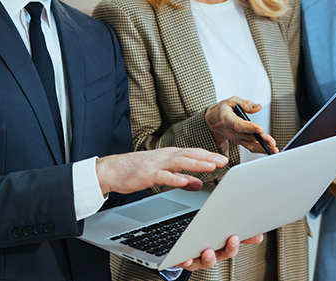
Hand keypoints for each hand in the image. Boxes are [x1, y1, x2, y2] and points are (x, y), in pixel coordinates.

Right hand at [95, 148, 227, 194]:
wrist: (111, 170)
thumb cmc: (136, 170)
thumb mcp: (162, 174)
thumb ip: (181, 177)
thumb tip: (198, 183)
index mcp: (169, 155)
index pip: (193, 153)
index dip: (209, 155)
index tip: (224, 159)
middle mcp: (165, 156)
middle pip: (190, 155)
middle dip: (208, 157)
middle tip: (224, 161)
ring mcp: (156, 164)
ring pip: (180, 162)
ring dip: (197, 164)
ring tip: (212, 167)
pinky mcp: (147, 174)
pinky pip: (164, 177)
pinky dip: (176, 178)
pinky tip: (187, 181)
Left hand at [175, 234, 263, 270]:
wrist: (180, 250)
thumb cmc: (202, 240)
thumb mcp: (218, 234)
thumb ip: (236, 233)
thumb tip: (258, 232)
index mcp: (222, 248)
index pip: (236, 245)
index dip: (243, 241)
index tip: (251, 236)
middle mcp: (213, 255)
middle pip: (225, 254)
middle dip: (230, 248)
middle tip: (234, 239)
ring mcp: (200, 260)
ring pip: (207, 262)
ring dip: (209, 258)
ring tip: (209, 251)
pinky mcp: (186, 262)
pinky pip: (186, 264)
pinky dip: (187, 261)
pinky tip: (187, 258)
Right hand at [205, 97, 277, 154]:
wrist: (212, 122)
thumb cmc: (221, 110)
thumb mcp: (231, 101)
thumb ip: (245, 104)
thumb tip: (257, 107)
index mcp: (227, 119)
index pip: (239, 125)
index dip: (250, 128)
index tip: (260, 129)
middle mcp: (231, 132)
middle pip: (247, 137)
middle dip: (261, 140)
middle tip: (272, 143)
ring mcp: (235, 139)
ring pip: (249, 145)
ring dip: (262, 148)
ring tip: (273, 149)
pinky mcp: (239, 142)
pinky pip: (250, 147)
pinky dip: (260, 150)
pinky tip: (269, 150)